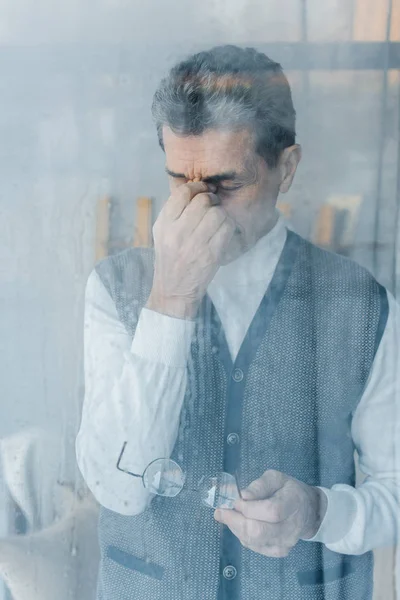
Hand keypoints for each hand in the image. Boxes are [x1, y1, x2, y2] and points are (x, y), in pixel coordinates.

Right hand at [147, 181, 235, 318]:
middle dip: (212, 199)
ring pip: (217, 213)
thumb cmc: (170, 259)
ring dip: (221, 214)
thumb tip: (195, 189)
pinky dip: (228, 227)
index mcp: (164, 224)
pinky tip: (223, 232)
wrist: (173, 290)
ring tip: (218, 220)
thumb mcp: (162, 233)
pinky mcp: (211, 255)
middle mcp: (178, 232)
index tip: (204, 189)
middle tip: (214, 204)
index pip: (183, 193)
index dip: (197, 186)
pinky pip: (227, 229)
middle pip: (203, 201)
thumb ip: (174, 212)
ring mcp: (195, 244)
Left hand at [214, 469, 327, 557]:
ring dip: (235, 527)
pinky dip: (241, 535)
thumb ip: (259, 485)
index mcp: (293, 503)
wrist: (307, 511)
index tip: (234, 500)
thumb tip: (243, 496)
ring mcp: (286, 543)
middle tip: (220, 511)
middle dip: (234, 521)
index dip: (249, 508)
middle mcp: (291, 527)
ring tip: (228, 515)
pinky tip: (240, 524)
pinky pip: (254, 546)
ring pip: (253, 541)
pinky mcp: (279, 551)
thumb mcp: (276, 478)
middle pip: (259, 531)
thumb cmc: (288, 490)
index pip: (271, 511)